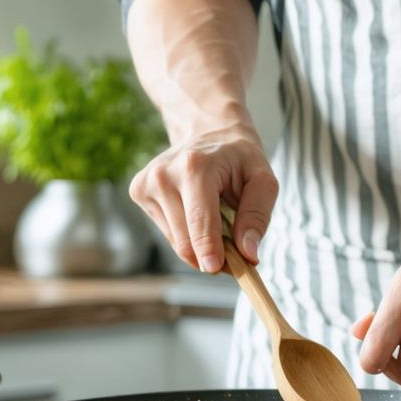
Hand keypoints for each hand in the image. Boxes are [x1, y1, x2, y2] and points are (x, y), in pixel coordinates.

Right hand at [129, 125, 277, 271]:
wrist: (207, 129)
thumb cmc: (238, 157)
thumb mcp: (262, 179)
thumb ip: (258, 216)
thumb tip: (248, 254)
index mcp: (195, 167)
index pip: (200, 222)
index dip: (209, 252)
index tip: (217, 270)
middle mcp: (164, 174)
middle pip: (186, 240)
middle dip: (211, 255)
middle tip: (235, 255)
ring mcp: (147, 183)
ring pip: (176, 242)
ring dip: (200, 246)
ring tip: (217, 223)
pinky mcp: (138, 191)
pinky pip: (167, 233)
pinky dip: (186, 234)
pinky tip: (195, 212)